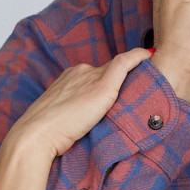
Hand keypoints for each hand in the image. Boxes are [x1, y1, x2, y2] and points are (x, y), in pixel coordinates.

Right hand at [4, 47, 152, 164]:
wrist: (37, 134)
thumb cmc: (46, 133)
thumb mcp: (62, 118)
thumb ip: (77, 112)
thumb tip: (85, 123)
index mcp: (69, 78)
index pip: (94, 76)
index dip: (107, 80)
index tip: (118, 88)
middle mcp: (80, 72)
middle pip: (107, 72)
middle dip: (122, 79)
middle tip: (142, 82)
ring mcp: (91, 77)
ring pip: (117, 70)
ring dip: (134, 72)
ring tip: (151, 74)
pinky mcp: (102, 87)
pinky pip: (124, 64)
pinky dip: (138, 57)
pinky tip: (150, 55)